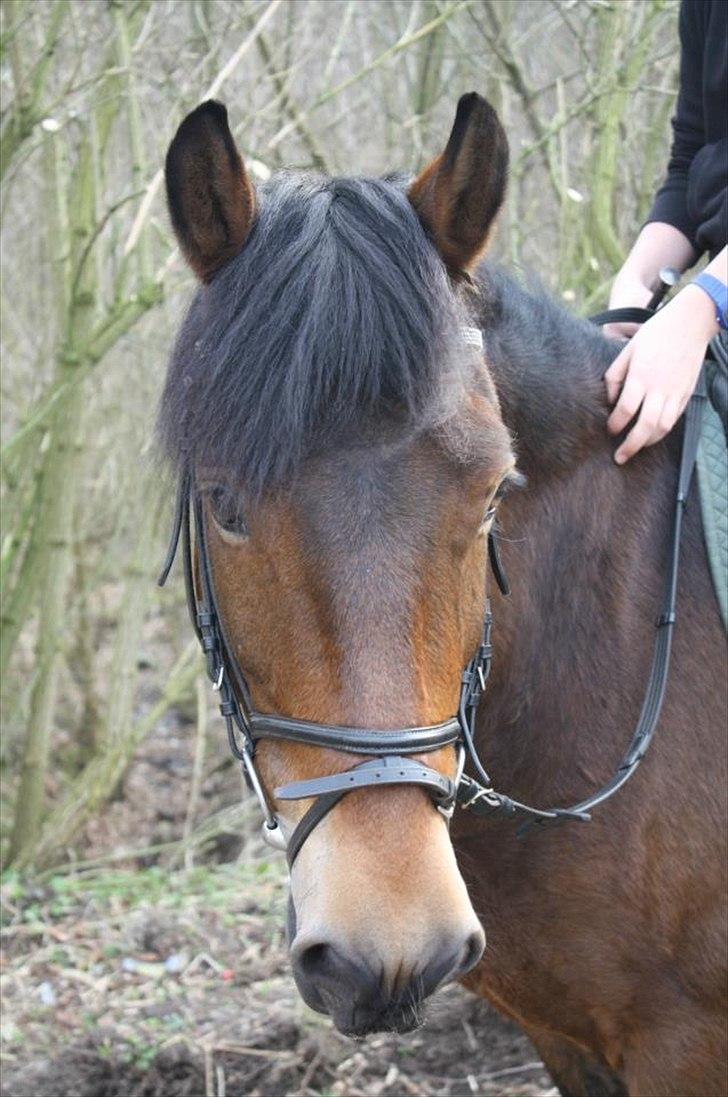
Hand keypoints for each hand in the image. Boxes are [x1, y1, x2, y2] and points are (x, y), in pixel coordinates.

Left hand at [604, 284, 717, 463]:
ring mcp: (675, 392)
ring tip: (635, 448)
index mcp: (641, 376)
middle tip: (620, 457)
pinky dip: (662, 431)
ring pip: (662, 427)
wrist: (690, 323)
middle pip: (645, 426)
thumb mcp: (628, 349)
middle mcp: (659, 387)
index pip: (626, 409)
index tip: (609, 429)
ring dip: (647, 442)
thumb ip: (616, 375)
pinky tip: (652, 435)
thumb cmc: (656, 333)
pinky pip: (674, 419)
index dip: (615, 424)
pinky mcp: (686, 393)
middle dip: (631, 445)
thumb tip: (609, 398)